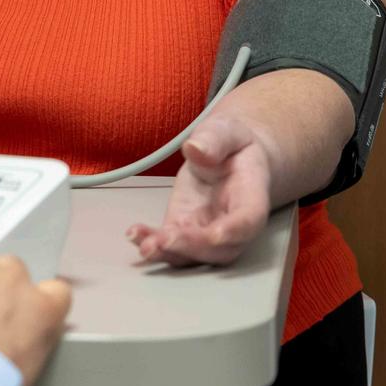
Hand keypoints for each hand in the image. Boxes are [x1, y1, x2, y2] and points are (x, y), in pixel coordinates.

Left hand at [128, 116, 272, 265]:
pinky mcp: (185, 229)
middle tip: (166, 240)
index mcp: (251, 194)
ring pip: (196, 255)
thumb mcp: (227, 131)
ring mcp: (209, 230)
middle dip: (193, 247)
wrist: (228, 158)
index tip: (216, 235)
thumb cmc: (233, 145)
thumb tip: (196, 149)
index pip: (249, 218)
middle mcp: (233, 222)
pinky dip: (153, 243)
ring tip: (145, 246)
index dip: (235, 230)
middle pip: (221, 247)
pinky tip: (134, 236)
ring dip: (169, 253)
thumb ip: (215, 139)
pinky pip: (171, 244)